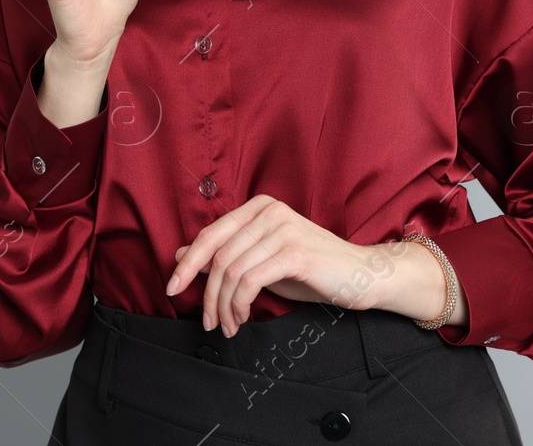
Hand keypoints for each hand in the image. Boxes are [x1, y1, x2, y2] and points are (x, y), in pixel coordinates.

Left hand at [165, 195, 396, 336]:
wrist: (360, 275)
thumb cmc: (312, 270)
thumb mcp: (261, 262)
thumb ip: (225, 257)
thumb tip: (181, 255)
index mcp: (259, 207)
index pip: (210, 234)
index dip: (187, 264)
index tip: (172, 288)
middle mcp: (269, 211)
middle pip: (219, 256)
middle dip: (207, 294)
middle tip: (207, 320)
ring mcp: (282, 229)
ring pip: (232, 271)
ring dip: (224, 306)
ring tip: (228, 325)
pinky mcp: (294, 252)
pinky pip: (250, 281)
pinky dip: (239, 305)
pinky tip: (242, 318)